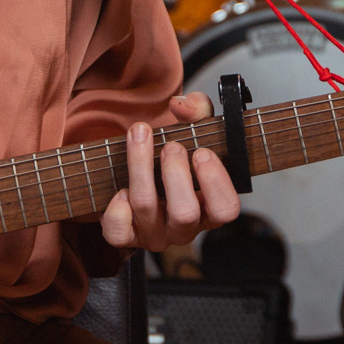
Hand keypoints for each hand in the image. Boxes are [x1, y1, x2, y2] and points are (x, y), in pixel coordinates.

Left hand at [100, 93, 240, 250]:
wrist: (146, 168)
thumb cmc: (178, 152)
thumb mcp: (196, 127)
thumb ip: (197, 110)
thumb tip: (181, 106)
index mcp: (210, 208)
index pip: (225, 209)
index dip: (215, 183)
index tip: (202, 153)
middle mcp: (185, 228)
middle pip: (185, 213)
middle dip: (175, 173)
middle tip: (172, 146)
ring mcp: (155, 234)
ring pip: (147, 208)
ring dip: (141, 166)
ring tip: (141, 135)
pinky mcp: (127, 236)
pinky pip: (119, 232)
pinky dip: (117, 208)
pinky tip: (122, 188)